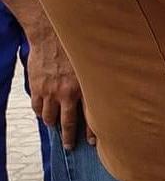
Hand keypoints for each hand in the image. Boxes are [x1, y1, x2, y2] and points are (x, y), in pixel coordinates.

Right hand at [26, 29, 88, 149]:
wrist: (51, 34)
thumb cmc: (76, 46)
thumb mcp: (94, 63)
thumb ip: (99, 79)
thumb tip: (112, 91)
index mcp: (85, 87)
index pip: (91, 115)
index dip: (92, 131)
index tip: (93, 142)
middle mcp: (67, 92)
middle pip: (67, 122)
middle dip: (68, 136)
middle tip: (69, 146)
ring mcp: (49, 91)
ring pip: (49, 117)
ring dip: (52, 123)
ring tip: (55, 126)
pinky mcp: (36, 87)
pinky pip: (36, 107)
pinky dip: (39, 112)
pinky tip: (43, 114)